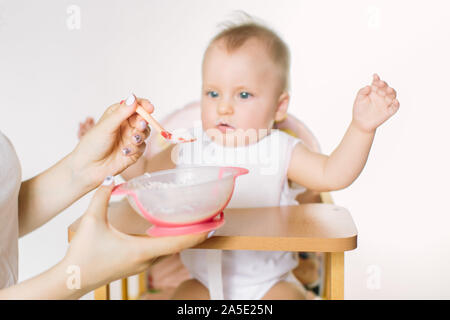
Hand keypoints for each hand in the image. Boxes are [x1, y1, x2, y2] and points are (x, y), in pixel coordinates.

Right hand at [64, 178, 207, 293]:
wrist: (71, 279)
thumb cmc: (82, 254)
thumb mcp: (91, 221)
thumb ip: (101, 196)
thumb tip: (111, 177)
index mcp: (142, 250)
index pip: (178, 243)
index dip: (199, 233)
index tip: (215, 224)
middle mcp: (147, 260)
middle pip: (179, 247)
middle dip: (197, 234)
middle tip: (212, 219)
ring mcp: (142, 265)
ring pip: (170, 251)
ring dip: (184, 238)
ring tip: (196, 223)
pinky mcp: (137, 265)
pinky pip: (161, 253)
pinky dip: (171, 242)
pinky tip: (169, 231)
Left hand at [70, 94, 152, 187]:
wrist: (88, 168)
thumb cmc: (92, 145)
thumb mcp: (107, 126)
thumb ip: (122, 113)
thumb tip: (133, 97)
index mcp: (117, 115)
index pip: (135, 106)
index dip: (144, 106)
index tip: (149, 108)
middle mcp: (126, 126)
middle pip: (143, 119)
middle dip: (143, 122)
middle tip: (139, 126)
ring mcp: (130, 139)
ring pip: (145, 132)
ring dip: (140, 135)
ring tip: (132, 140)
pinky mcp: (134, 152)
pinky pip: (142, 147)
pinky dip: (136, 148)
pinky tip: (124, 152)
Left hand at [352, 74, 399, 132]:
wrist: (361, 124)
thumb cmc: (359, 110)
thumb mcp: (358, 100)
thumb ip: (362, 92)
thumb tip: (368, 86)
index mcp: (374, 91)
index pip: (377, 83)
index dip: (377, 79)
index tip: (375, 76)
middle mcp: (381, 96)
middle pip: (386, 87)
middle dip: (384, 85)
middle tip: (380, 84)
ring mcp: (386, 103)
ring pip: (393, 95)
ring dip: (391, 92)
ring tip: (388, 90)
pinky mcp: (389, 111)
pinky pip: (395, 107)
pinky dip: (396, 104)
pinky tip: (395, 101)